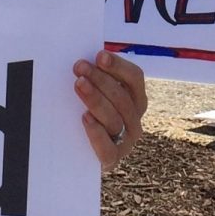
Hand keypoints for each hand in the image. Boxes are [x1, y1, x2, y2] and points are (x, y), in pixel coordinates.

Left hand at [74, 51, 147, 170]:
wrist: (81, 153)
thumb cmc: (88, 113)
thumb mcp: (95, 93)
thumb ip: (94, 78)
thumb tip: (83, 60)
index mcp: (136, 99)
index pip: (135, 78)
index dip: (118, 66)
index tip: (99, 56)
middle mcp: (135, 119)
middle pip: (122, 97)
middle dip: (100, 79)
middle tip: (80, 68)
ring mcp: (126, 141)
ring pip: (115, 119)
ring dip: (96, 99)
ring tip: (78, 85)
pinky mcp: (112, 159)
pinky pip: (107, 149)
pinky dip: (97, 133)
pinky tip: (85, 118)